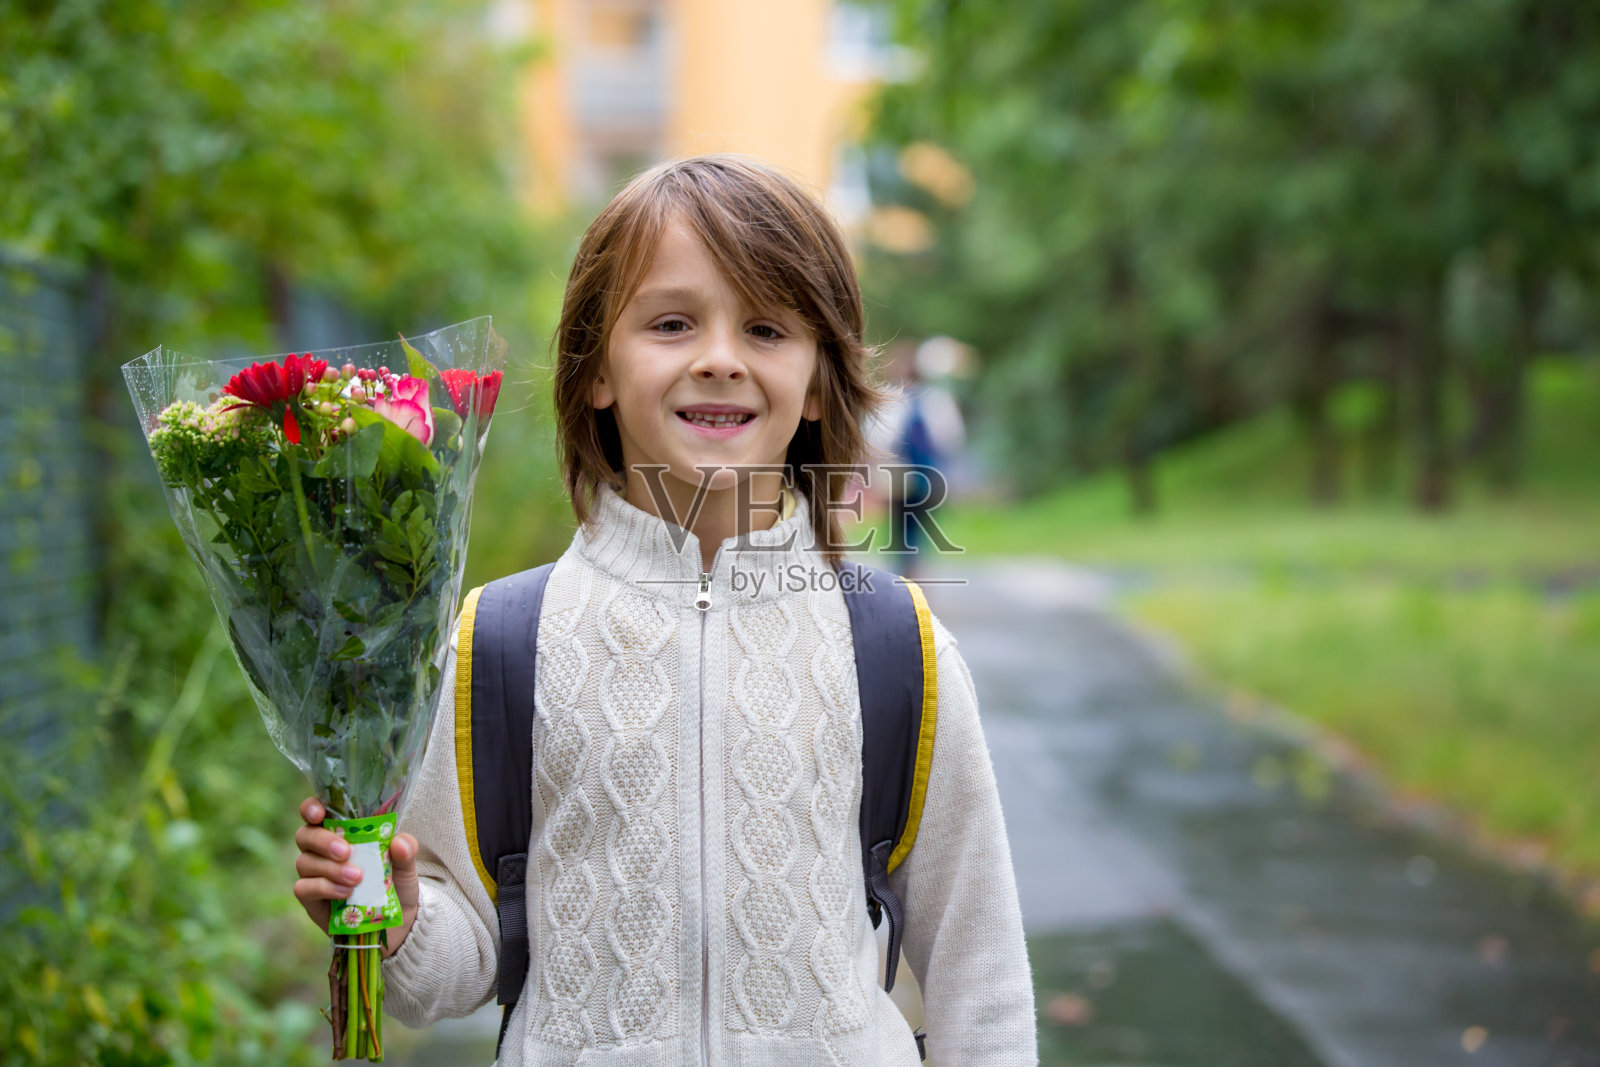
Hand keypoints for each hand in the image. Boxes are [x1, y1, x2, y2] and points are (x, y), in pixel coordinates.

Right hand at [293, 796, 419, 956]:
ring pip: (304, 862)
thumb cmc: (395, 884)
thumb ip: (406, 850)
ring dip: (330, 868)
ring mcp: (313, 874)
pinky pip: (303, 888)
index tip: (319, 813)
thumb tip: (399, 842)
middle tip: (346, 851)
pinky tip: (345, 893)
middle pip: (304, 835)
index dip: (311, 808)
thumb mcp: (406, 866)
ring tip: (357, 877)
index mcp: (341, 832)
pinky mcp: (310, 899)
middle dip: (322, 841)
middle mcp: (321, 851)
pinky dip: (324, 888)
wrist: (396, 922)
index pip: (316, 813)